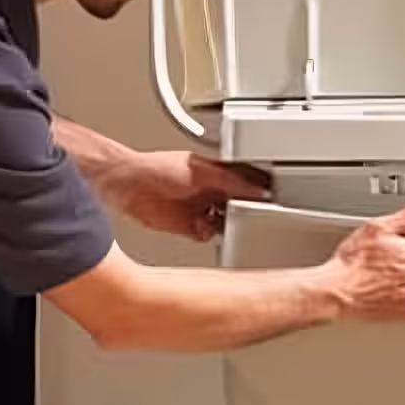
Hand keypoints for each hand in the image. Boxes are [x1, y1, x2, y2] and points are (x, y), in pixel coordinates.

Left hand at [99, 150, 270, 241]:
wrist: (127, 186)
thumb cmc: (157, 168)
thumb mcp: (202, 172)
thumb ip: (232, 182)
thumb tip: (258, 190)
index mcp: (218, 172)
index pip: (249, 181)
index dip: (263, 190)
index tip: (277, 198)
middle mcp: (211, 191)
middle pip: (241, 204)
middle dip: (251, 211)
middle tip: (262, 217)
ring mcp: (200, 208)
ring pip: (227, 222)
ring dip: (231, 226)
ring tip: (237, 226)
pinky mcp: (189, 226)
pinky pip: (209, 235)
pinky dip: (213, 236)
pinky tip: (211, 231)